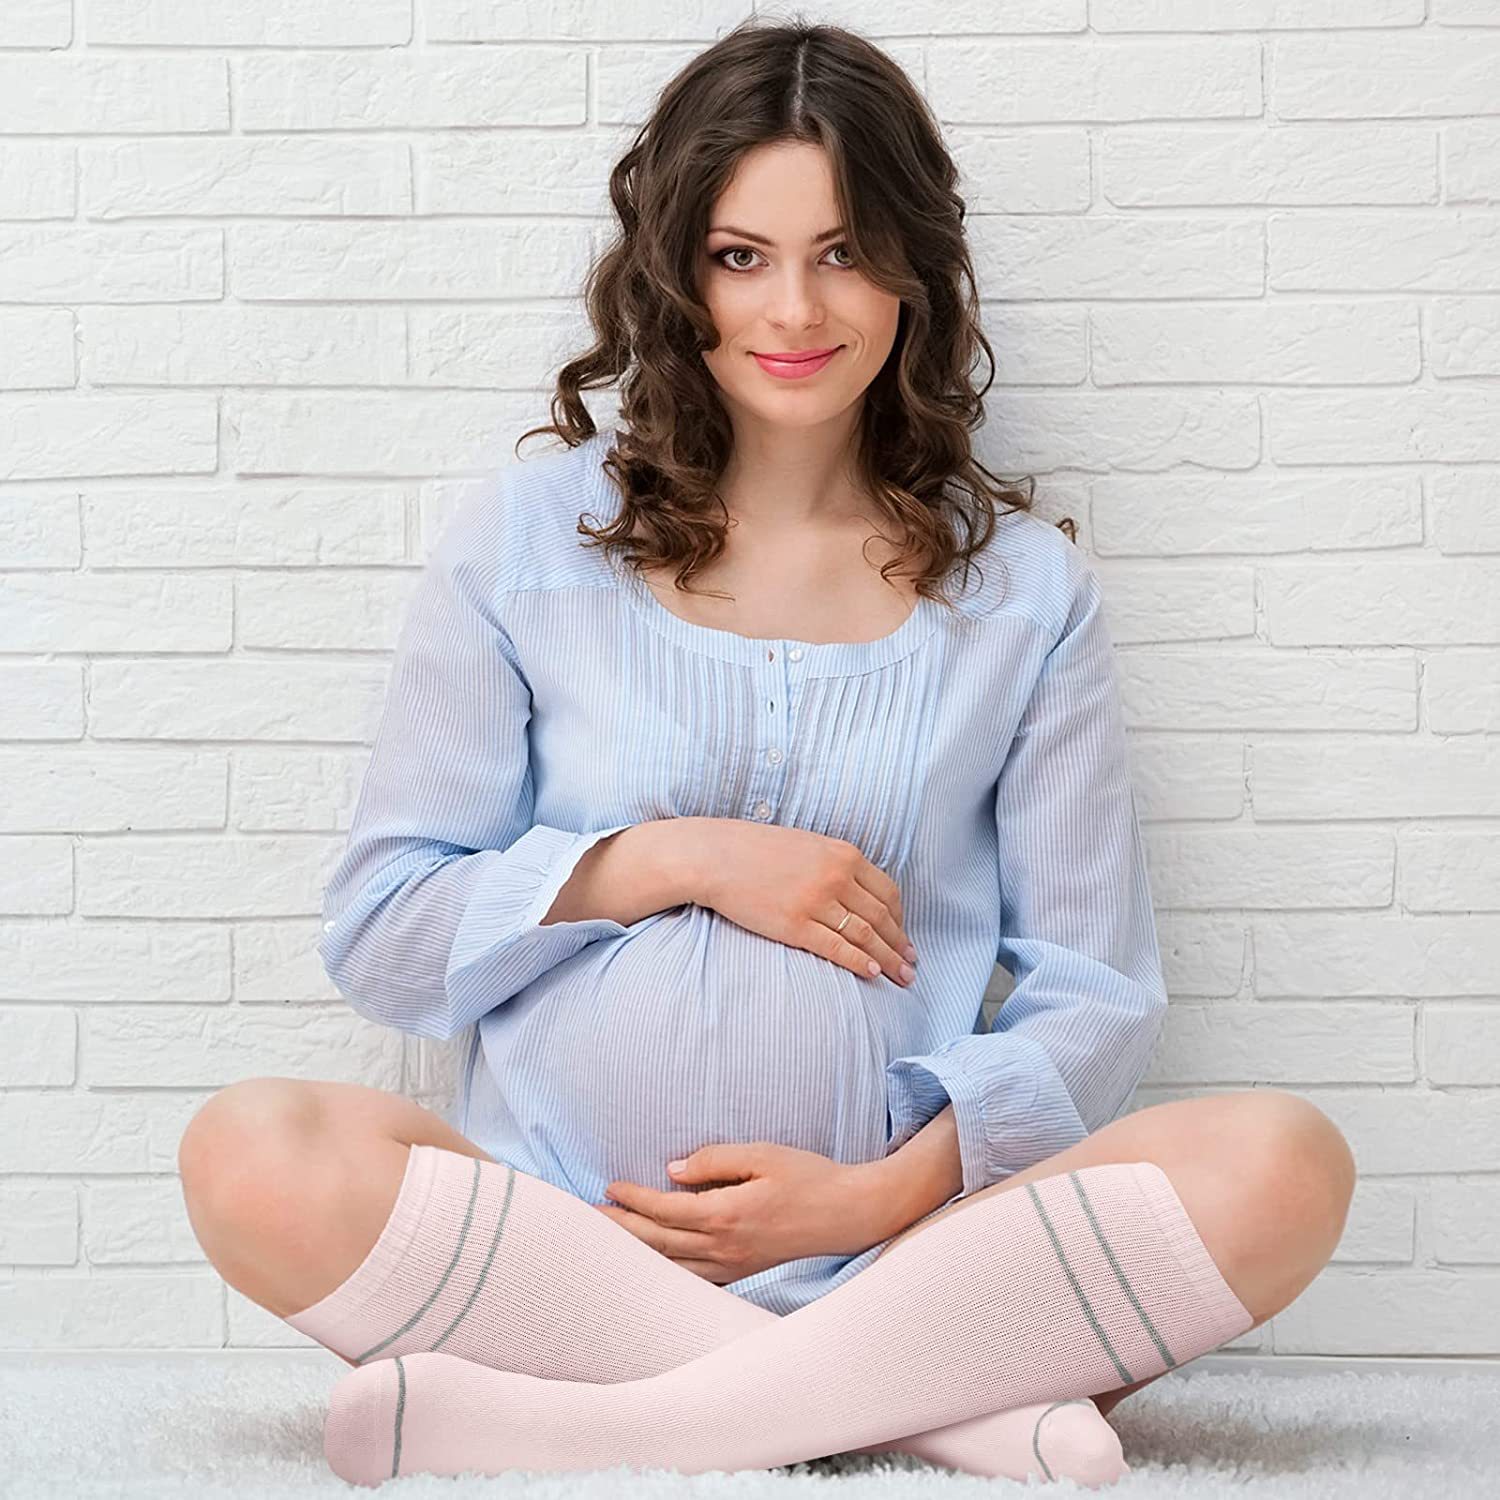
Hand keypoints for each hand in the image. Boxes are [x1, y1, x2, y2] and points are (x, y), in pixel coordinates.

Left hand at [594, 1143, 890, 1282]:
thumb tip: (673, 1170)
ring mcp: (733, 1266)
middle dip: (619, 1230)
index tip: (609, 1186)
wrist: (850, 1213)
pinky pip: (692, 1278)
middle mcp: (724, 1247)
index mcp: (726, 1214)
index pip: (664, 1209)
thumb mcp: (763, 1153)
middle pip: (658, 1242)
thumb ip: (715, 1159)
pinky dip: (665, 1271)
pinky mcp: (742, 1272)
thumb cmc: (809, 1176)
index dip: (633, 1199)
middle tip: (586, 1219)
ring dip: (636, 1252)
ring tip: (607, 1242)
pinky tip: (651, 1264)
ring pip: (670, 1266)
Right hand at [689, 821, 918, 986]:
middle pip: (882, 917)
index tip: (903, 936)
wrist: (716, 856)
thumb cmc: (758, 850)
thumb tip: (860, 892)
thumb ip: (837, 864)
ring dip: (889, 959)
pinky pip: (837, 948)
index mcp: (844, 855)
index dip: (901, 919)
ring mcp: (816, 902)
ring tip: (902, 977)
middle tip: (912, 964)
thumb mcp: (809, 845)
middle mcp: (836, 877)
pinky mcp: (795, 925)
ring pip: (865, 936)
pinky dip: (860, 962)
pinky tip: (873, 974)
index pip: (888, 892)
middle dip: (901, 944)